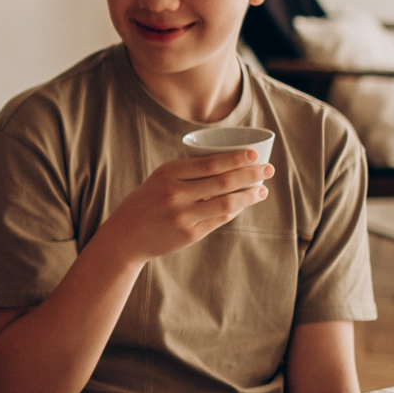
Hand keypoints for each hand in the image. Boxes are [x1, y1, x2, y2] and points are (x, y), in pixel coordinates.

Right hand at [103, 150, 273, 261]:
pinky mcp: (189, 234)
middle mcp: (176, 193)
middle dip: (251, 174)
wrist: (124, 236)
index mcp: (168, 173)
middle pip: (223, 181)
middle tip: (269, 169)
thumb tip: (229, 167)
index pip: (211, 163)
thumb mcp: (160, 180)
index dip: (237, 159)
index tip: (255, 155)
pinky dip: (235, 210)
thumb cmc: (146, 203)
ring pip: (226, 202)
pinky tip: (245, 203)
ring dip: (249, 195)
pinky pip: (220, 219)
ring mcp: (183, 215)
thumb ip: (188, 173)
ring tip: (262, 190)